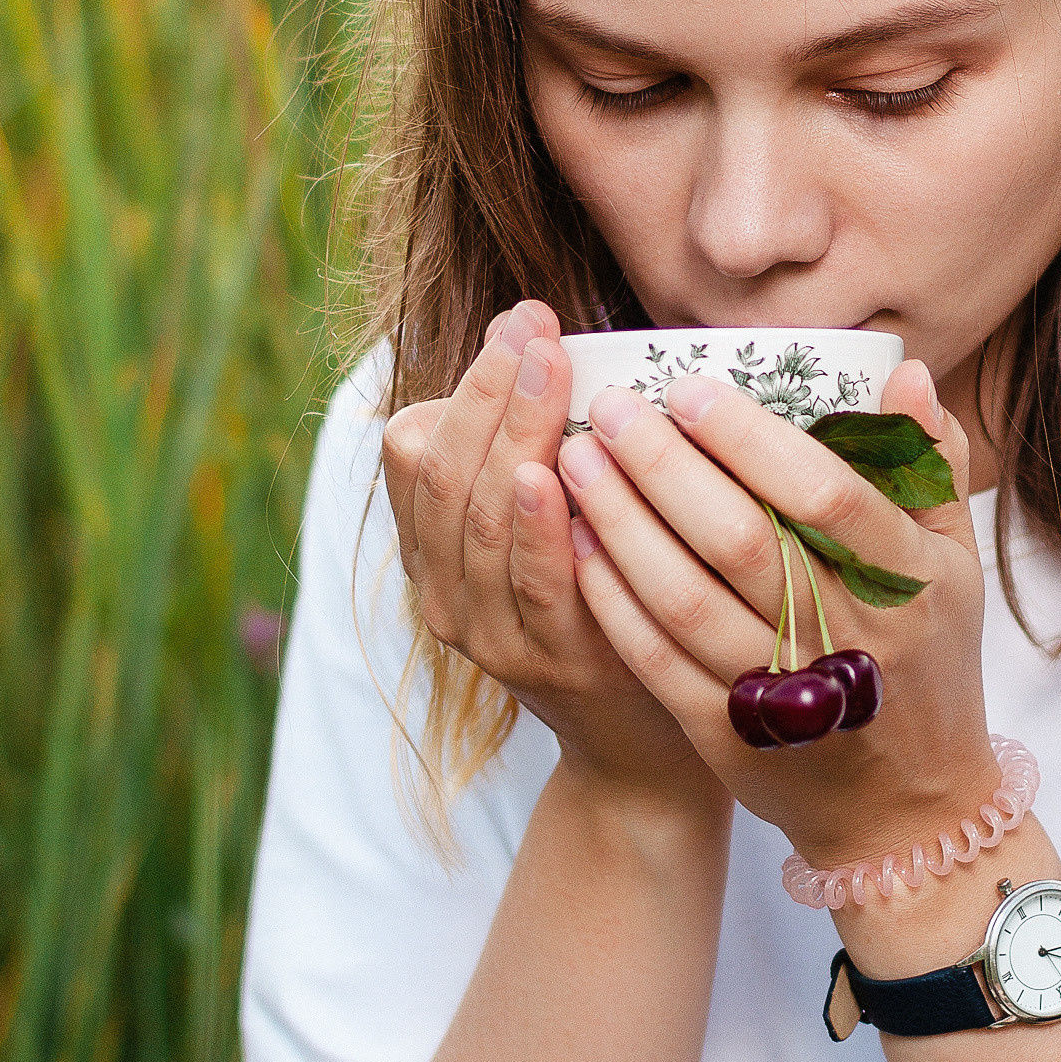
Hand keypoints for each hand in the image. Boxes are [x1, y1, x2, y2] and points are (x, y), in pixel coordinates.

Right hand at [381, 302, 715, 811]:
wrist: (644, 741)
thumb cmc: (611, 601)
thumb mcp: (560, 523)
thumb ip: (542, 448)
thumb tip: (543, 331)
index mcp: (433, 550)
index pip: (416, 450)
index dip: (466, 380)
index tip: (522, 320)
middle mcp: (445, 593)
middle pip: (445, 474)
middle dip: (489, 390)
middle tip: (536, 328)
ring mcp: (489, 634)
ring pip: (478, 519)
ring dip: (510, 434)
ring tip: (540, 370)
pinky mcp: (547, 663)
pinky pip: (530, 583)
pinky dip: (533, 525)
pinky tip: (549, 472)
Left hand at [557, 360, 995, 868]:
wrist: (908, 811)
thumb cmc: (929, 666)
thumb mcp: (956, 567)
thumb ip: (933, 469)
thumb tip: (906, 373)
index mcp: (908, 585)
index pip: (825, 496)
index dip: (750, 440)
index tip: (689, 388)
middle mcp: (848, 639)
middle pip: (740, 540)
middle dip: (663, 465)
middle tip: (611, 409)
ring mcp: (786, 694)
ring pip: (685, 597)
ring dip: (620, 523)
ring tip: (576, 459)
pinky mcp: (731, 736)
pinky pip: (658, 658)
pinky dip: (612, 599)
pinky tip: (576, 544)